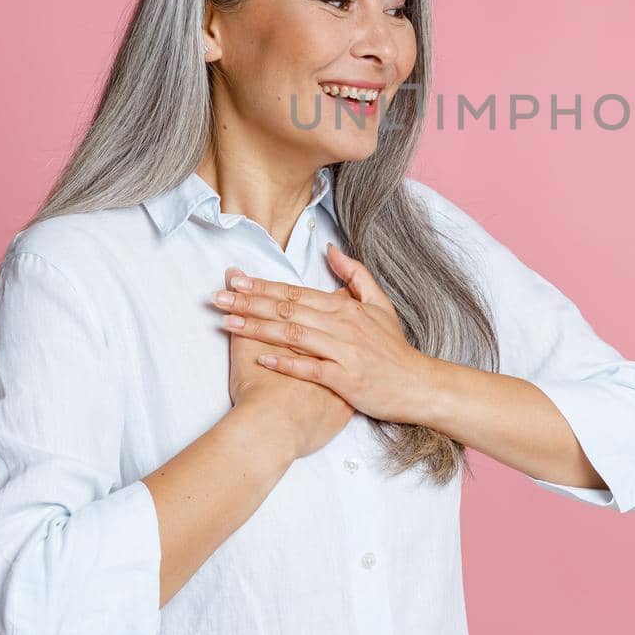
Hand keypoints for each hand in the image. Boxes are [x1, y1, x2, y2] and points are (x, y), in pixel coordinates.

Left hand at [213, 243, 433, 425]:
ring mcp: (344, 352)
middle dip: (250, 303)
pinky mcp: (345, 380)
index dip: (263, 286)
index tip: (235, 281)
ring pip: (294, 335)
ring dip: (258, 328)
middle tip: (218, 298)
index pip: (296, 292)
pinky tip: (261, 359)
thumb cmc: (393, 348)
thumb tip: (331, 249)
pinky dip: (285, 363)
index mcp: (345, 307)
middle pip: (288, 310)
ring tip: (228, 324)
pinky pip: (311, 369)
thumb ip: (355, 274)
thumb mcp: (379, 304)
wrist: (417, 385)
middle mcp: (342, 326)